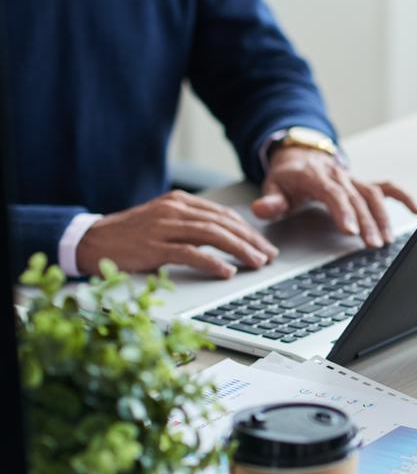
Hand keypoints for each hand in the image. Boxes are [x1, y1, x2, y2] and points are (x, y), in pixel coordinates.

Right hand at [76, 190, 278, 278]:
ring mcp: (163, 227)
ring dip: (240, 250)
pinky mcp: (153, 247)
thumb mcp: (164, 221)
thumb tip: (229, 236)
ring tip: (257, 263)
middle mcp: (174, 210)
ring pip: (212, 235)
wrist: (90, 240)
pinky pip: (190, 253)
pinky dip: (212, 262)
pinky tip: (228, 271)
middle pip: (223, 223)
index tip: (264, 245)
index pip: (223, 214)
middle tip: (269, 255)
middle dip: (251, 240)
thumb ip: (193, 224)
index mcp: (179, 202)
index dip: (248, 230)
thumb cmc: (130, 235)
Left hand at [251, 147, 416, 248]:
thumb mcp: (273, 187)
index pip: (333, 193)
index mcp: (316, 175)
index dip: (343, 211)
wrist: (300, 156)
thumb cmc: (288, 177)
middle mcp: (339, 175)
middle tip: (372, 245)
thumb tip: (263, 209)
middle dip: (367, 223)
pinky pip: (388, 188)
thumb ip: (270, 200)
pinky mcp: (364, 183)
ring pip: (374, 196)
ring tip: (386, 240)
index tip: (351, 231)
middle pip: (357, 198)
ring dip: (383, 218)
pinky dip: (404, 197)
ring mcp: (354, 179)